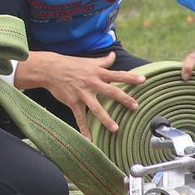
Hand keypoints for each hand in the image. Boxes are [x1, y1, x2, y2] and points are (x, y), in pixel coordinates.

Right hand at [15, 50, 145, 139]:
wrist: (51, 69)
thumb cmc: (71, 64)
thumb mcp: (88, 61)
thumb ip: (103, 61)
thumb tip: (113, 55)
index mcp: (97, 73)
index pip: (117, 75)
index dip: (130, 77)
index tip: (143, 80)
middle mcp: (92, 83)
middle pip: (111, 91)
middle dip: (123, 99)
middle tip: (135, 106)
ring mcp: (82, 94)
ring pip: (96, 108)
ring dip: (106, 118)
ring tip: (115, 128)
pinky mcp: (73, 102)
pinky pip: (80, 117)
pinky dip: (84, 129)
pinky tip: (89, 139)